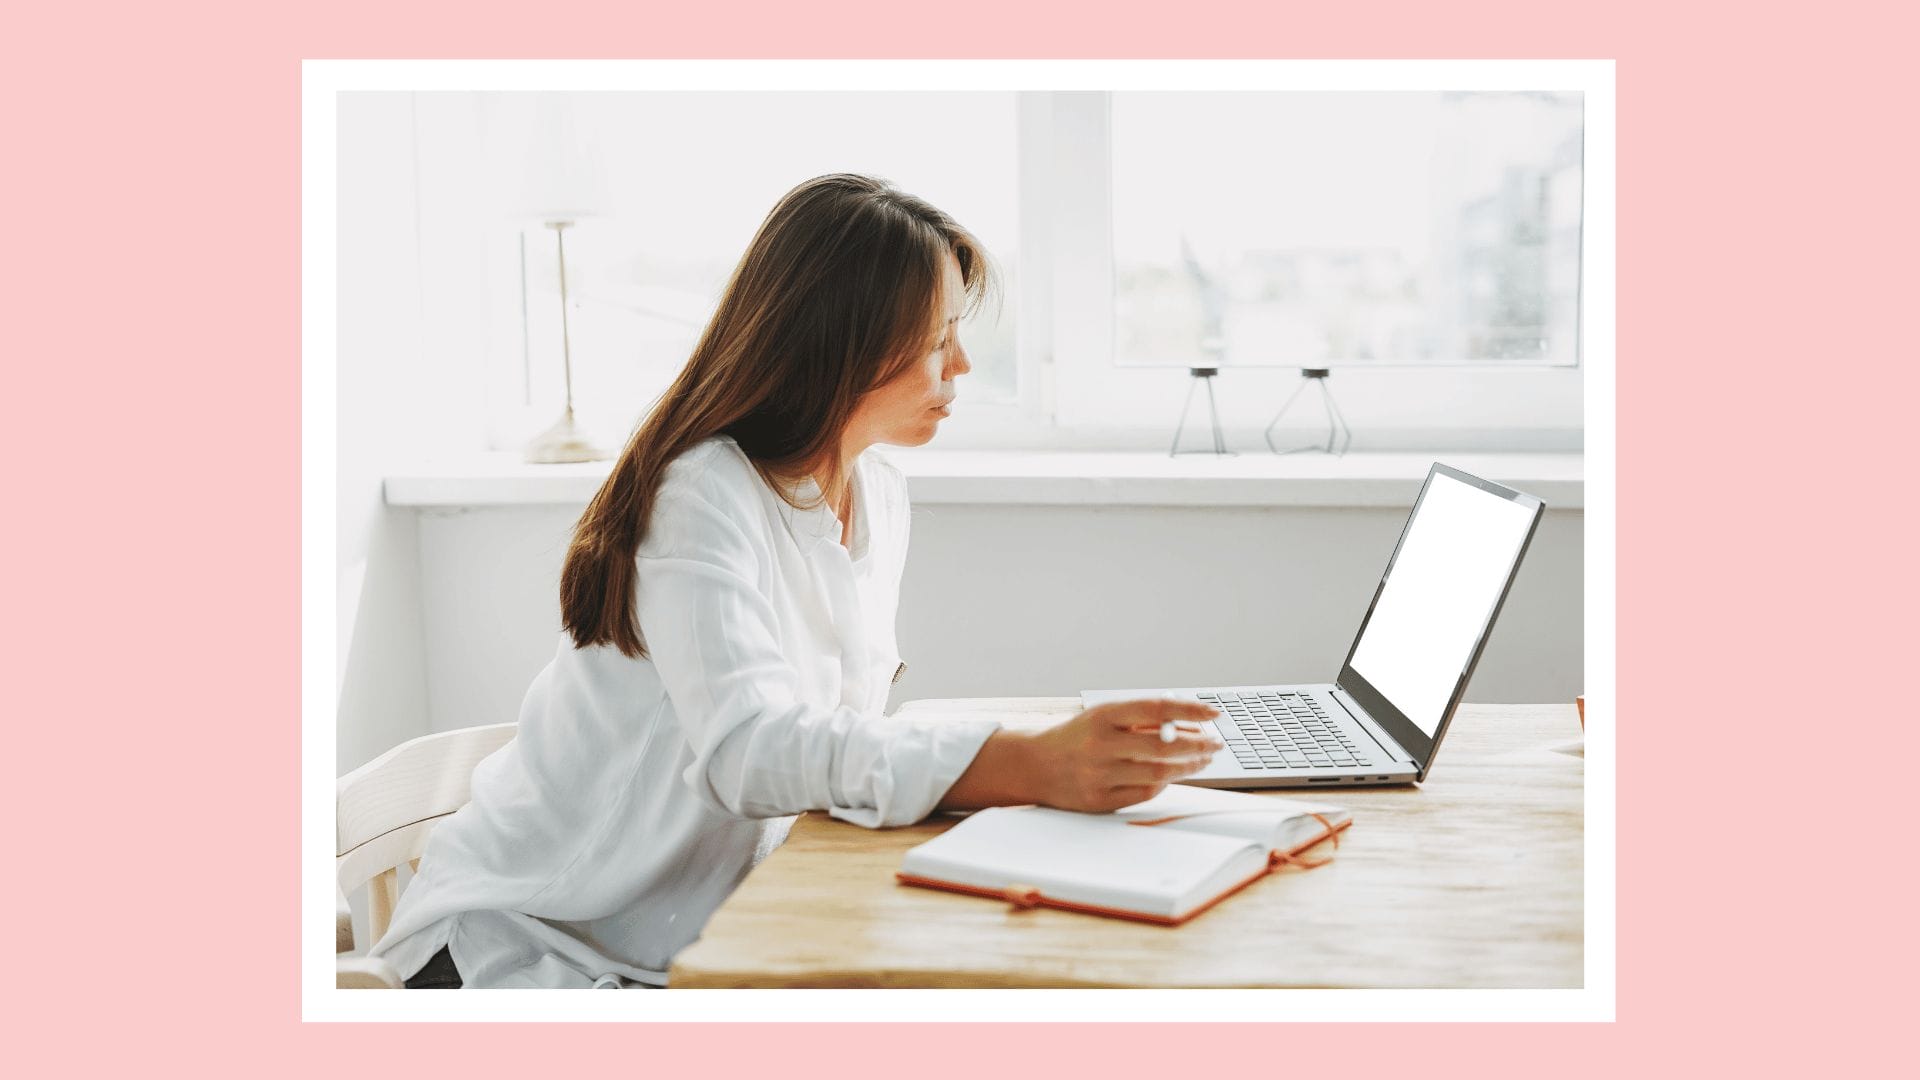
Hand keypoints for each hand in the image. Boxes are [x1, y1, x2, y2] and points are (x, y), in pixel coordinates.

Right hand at [1023, 698, 1224, 811]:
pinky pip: (1145, 794)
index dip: (1190, 710)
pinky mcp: (1099, 800)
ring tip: (1202, 760)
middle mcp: (1099, 745)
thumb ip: (1142, 720)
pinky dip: (1164, 784)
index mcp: (1102, 716)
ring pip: (1158, 774)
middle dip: (1198, 745)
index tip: (1214, 713)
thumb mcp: (1104, 717)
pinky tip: (1172, 775)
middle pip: (1163, 747)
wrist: (1034, 764)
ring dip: (1188, 767)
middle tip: (1216, 744)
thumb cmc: (1078, 737)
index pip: (1156, 709)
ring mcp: (1098, 775)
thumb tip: (1191, 726)